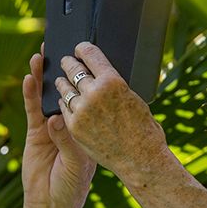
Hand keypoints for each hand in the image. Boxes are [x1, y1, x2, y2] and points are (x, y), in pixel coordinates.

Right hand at [22, 47, 94, 207]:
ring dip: (43, 77)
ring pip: (47, 96)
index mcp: (87, 128)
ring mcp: (51, 126)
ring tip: (41, 55)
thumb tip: (55, 120)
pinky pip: (32, 110)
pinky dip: (29, 94)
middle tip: (59, 47)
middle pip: (65, 92)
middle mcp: (70, 123)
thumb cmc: (71, 187)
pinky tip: (27, 79)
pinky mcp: (34, 133)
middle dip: (62, 71)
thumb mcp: (76, 164)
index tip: (84, 59)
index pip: (86, 99)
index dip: (84, 80)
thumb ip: (66, 142)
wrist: (52, 205)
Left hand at [54, 43, 168, 179]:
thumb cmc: (144, 129)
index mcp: (113, 81)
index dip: (82, 49)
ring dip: (63, 82)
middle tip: (67, 61)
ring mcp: (82, 111)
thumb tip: (104, 76)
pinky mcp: (74, 127)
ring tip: (62, 80)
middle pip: (73, 70)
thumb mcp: (134, 99)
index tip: (79, 48)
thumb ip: (115, 86)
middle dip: (69, 63)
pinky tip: (65, 101)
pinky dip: (64, 103)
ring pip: (64, 89)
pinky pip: (64, 108)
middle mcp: (94, 93)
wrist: (140, 159)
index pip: (90, 54)